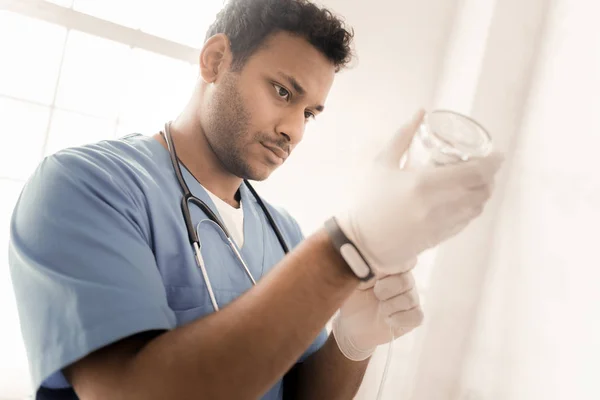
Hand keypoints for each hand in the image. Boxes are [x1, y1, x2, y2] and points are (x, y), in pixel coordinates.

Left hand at [333, 259, 422, 360]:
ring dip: (391, 306)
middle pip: (406, 280)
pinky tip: (387, 320)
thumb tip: (366, 257)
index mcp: (389, 267)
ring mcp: (410, 298)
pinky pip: (417, 316)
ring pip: (411, 298)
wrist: (351, 325)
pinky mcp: (412, 317)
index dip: (395, 266)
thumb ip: (361, 266)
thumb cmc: (352, 298)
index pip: (403, 260)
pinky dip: (400, 319)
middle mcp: (403, 280)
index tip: (381, 272)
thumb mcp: (351, 280)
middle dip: (387, 289)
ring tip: (380, 309)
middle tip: (375, 293)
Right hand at [336, 109, 503, 274]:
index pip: (474, 173)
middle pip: (481, 190)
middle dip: (490, 177)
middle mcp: (437, 206)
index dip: (492, 163)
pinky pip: (465, 222)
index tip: (497, 154)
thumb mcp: (382, 163)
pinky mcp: (439, 239)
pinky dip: (471, 209)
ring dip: (483, 193)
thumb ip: (403, 136)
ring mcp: (440, 225)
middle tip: (487, 166)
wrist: (361, 241)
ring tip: (479, 182)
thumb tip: (421, 112)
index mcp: (424, 184)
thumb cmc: (368, 200)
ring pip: (476, 208)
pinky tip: (465, 200)